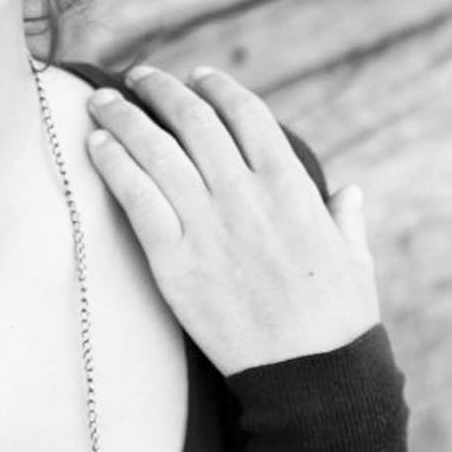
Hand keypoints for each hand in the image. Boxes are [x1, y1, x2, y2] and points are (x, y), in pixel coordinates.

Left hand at [86, 65, 381, 374]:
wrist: (308, 375)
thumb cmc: (338, 320)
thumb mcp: (354, 258)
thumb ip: (344, 217)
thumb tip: (349, 193)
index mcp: (290, 185)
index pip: (246, 113)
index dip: (217, 87)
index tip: (197, 76)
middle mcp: (245, 194)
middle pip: (193, 121)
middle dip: (160, 90)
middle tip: (137, 78)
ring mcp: (207, 225)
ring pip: (156, 151)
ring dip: (124, 117)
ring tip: (102, 101)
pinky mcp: (175, 261)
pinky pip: (137, 198)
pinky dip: (115, 165)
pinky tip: (98, 146)